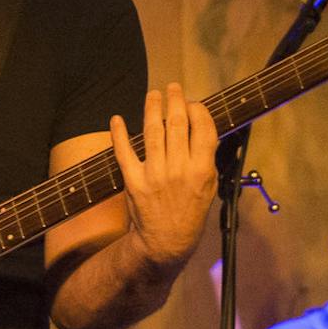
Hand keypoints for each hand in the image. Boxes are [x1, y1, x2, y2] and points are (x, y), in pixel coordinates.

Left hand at [110, 83, 216, 270]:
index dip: (198, 110)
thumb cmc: (190, 212)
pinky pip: (124, 152)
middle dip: (176, 100)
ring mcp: (155, 174)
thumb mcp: (210, 187)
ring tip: (153, 94)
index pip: (203, 129)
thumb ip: (207, 158)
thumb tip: (204, 129)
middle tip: (173, 88)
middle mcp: (179, 169)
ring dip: (152, 108)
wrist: (166, 241)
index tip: (193, 103)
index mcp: (202, 170)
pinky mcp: (134, 180)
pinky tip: (117, 119)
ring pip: (153, 131)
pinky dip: (119, 134)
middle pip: (178, 124)